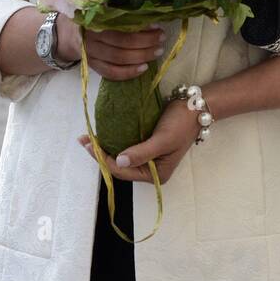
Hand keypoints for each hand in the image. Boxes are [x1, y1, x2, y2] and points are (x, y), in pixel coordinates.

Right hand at [57, 16, 166, 80]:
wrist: (66, 34)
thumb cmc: (89, 17)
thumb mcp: (98, 8)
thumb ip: (117, 10)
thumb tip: (148, 12)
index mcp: (94, 20)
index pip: (120, 26)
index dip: (140, 28)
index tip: (156, 26)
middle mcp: (91, 37)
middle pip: (122, 43)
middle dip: (145, 42)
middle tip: (161, 38)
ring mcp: (91, 54)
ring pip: (118, 59)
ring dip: (141, 56)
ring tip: (157, 52)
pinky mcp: (92, 66)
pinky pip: (111, 73)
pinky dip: (128, 72)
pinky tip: (143, 68)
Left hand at [77, 98, 199, 183]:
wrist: (195, 106)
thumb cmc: (182, 124)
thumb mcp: (163, 140)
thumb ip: (142, 152)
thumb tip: (120, 161)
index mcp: (157, 174)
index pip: (124, 171)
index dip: (105, 160)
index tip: (90, 146)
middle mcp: (152, 169)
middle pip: (120, 166)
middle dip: (101, 155)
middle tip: (84, 141)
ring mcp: (149, 157)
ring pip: (121, 157)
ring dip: (104, 148)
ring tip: (88, 138)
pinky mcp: (147, 144)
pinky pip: (126, 146)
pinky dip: (113, 141)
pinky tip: (103, 134)